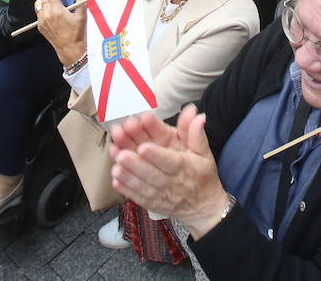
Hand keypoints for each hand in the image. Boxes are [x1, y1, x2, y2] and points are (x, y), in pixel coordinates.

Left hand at [38, 0, 86, 65]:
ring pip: (39, 5)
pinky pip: (38, 14)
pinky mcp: (40, 27)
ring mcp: (42, 21)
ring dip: (44, 0)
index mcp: (57, 10)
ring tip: (52, 1)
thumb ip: (81, 1)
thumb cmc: (77, 33)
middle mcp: (47, 15)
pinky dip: (43, 10)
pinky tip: (50, 12)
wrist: (70, 49)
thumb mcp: (82, 16)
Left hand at [110, 106, 230, 236]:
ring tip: (116, 165)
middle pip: (152, 173)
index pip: (169, 161)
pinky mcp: (152, 203)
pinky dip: (126, 190)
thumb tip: (197, 114)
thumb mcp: (204, 153)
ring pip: (142, 186)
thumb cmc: (202, 175)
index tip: (143, 147)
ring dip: (128, 176)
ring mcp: (161, 194)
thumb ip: (196, 133)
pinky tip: (116, 180)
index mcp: (184, 167)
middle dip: (136, 164)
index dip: (156, 155)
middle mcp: (172, 182)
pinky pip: (138, 197)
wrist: (204, 207)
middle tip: (122, 154)